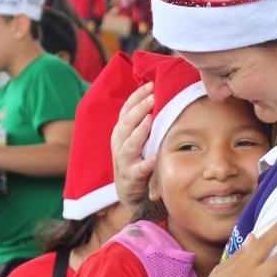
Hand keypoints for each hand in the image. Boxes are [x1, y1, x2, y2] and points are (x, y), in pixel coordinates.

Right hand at [110, 83, 155, 207]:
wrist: (130, 192)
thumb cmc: (137, 159)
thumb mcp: (136, 138)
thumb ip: (143, 120)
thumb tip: (158, 95)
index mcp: (120, 132)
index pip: (126, 110)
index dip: (136, 96)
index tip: (150, 84)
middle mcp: (119, 144)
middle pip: (126, 123)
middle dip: (139, 109)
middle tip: (153, 97)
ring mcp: (124, 161)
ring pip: (128, 145)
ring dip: (139, 132)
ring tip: (150, 120)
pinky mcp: (131, 177)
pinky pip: (139, 170)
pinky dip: (147, 163)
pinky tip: (155, 157)